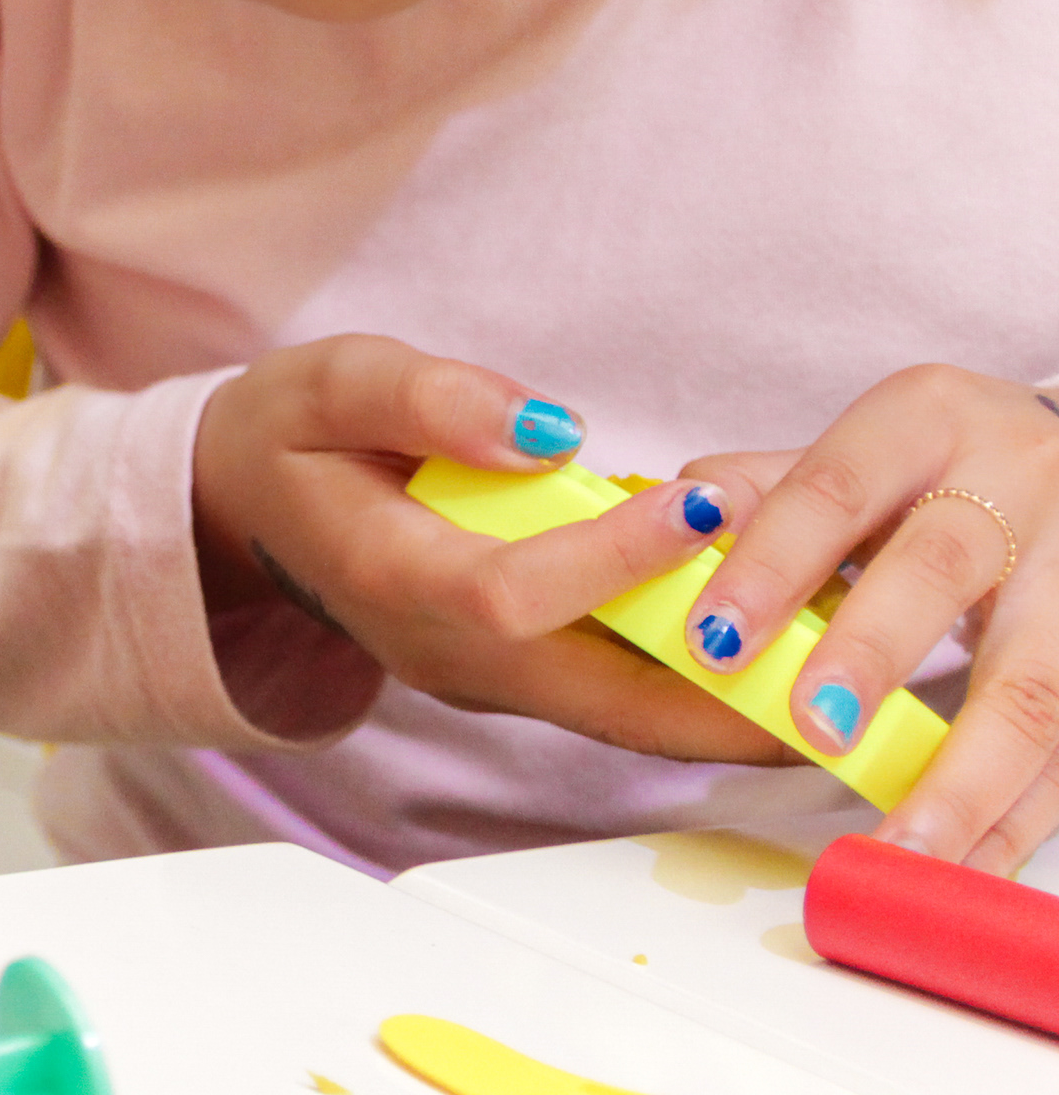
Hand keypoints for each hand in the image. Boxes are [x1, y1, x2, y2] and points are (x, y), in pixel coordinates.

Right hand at [192, 336, 793, 764]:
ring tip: (845, 655)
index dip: (608, 559)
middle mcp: (443, 654)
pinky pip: (626, 696)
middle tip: (836, 658)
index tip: (699, 505)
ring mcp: (487, 681)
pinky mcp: (525, 679)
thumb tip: (545, 430)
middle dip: (721, 689)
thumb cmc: (293, 436)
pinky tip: (788, 645)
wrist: (248, 512)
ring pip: (625, 714)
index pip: (510, 591)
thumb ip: (423, 396)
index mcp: (387, 576)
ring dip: (733, 697)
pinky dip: (708, 683)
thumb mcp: (329, 380)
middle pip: (598, 697)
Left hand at [672, 367, 1058, 871]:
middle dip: (873, 658)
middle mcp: (1014, 476)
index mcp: (924, 418)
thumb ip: (762, 490)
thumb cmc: (936, 465)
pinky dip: (1022, 815)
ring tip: (904, 852)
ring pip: (1037, 681)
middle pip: (939, 570)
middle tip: (816, 736)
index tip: (714, 645)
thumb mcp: (857, 448)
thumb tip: (675, 525)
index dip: (772, 567)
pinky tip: (971, 868)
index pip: (832, 490)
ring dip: (969, 779)